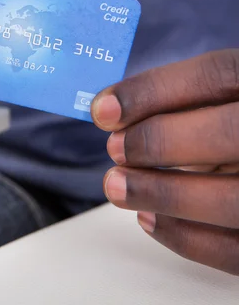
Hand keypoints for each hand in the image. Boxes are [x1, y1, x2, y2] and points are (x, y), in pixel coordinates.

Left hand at [91, 49, 238, 274]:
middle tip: (114, 149)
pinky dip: (184, 237)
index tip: (102, 109)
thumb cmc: (227, 130)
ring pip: (234, 200)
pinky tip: (147, 216)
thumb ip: (175, 103)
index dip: (153, 90)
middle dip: (160, 141)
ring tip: (117, 186)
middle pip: (232, 132)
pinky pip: (234, 250)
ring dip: (162, 193)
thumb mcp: (214, 104)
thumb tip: (111, 115)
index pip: (217, 75)